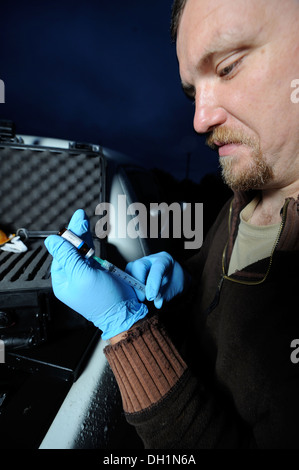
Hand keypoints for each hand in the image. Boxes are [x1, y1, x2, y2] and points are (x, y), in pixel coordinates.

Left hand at [44, 209, 147, 338]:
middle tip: (80, 216)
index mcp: (63, 280)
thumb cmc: (103, 300)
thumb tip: (52, 241)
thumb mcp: (82, 276)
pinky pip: (90, 253)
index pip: (61, 253)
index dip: (68, 237)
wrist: (124, 311)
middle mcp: (72, 276)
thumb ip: (67, 256)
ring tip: (83, 219)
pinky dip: (90, 243)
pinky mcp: (97, 271)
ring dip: (82, 234)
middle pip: (71, 248)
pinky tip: (88, 233)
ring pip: (81, 249)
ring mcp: (84, 273)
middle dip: (75, 231)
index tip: (75, 223)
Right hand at [126, 251, 189, 308]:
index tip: (151, 297)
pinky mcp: (134, 270)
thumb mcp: (174, 288)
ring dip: (132, 284)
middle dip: (138, 282)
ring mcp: (141, 263)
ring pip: (130, 269)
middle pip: (139, 265)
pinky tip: (133, 295)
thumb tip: (157, 303)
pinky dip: (129, 286)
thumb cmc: (175, 282)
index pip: (157, 268)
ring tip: (138, 297)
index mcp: (164, 259)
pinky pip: (127, 275)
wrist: (173, 278)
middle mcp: (151, 259)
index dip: (153, 282)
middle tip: (142, 298)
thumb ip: (166, 294)